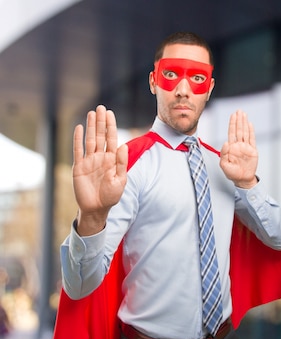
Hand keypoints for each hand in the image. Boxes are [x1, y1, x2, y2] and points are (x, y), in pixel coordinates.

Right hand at [73, 105, 127, 235]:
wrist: (96, 208)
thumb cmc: (111, 196)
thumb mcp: (120, 180)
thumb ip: (122, 163)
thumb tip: (123, 146)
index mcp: (112, 160)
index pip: (112, 139)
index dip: (111, 126)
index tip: (110, 113)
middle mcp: (101, 157)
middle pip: (100, 135)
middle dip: (101, 122)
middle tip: (101, 107)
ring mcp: (89, 161)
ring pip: (90, 139)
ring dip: (90, 127)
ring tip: (92, 113)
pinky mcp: (79, 166)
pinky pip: (78, 150)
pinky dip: (77, 139)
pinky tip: (78, 128)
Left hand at [220, 110, 257, 188]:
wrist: (242, 180)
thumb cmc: (232, 173)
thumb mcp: (223, 165)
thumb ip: (223, 153)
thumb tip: (226, 143)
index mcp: (231, 147)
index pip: (231, 132)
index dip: (232, 124)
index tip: (233, 116)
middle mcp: (238, 145)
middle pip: (238, 130)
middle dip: (238, 120)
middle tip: (239, 111)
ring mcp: (246, 147)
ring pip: (245, 132)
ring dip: (244, 123)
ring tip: (244, 114)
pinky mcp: (252, 151)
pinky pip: (252, 139)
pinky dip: (251, 132)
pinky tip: (250, 124)